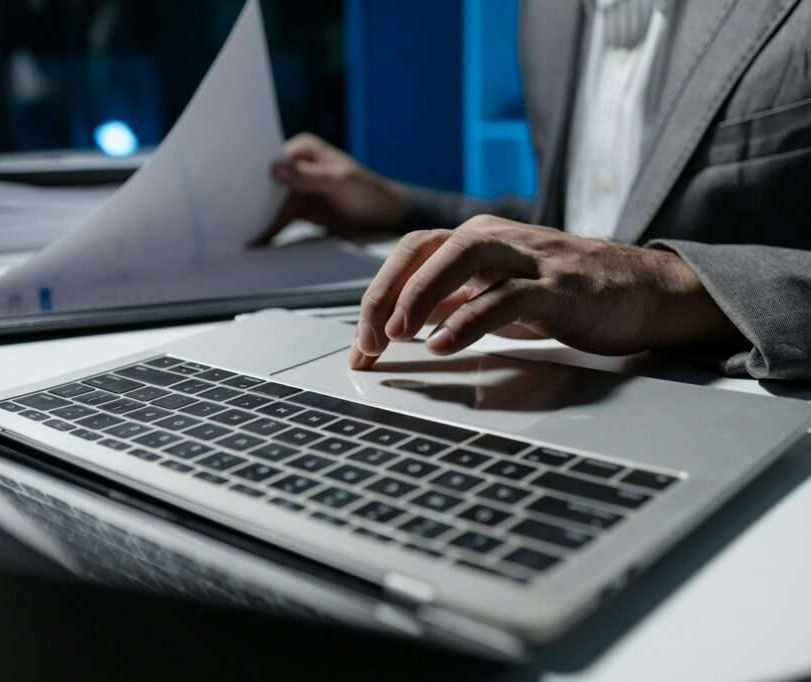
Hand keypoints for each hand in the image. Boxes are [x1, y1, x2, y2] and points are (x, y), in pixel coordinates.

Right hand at [252, 133, 407, 244]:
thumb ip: (308, 177)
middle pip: (267, 183)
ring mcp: (296, 189)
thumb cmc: (368, 192)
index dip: (254, 173)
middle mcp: (296, 166)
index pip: (273, 159)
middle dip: (251, 198)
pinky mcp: (299, 210)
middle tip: (230, 214)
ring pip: (270, 204)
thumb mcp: (339, 181)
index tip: (237, 187)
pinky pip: (279, 220)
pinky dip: (269, 230)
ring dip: (257, 218)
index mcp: (304, 149)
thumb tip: (274, 169)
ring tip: (237, 233)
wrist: (386, 217)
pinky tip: (254, 241)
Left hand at [348, 215, 739, 369]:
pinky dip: (468, 322)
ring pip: (460, 258)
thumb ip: (450, 302)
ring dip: (420, 296)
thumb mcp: (495, 293)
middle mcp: (496, 239)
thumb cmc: (566, 293)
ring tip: (398, 334)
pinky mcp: (557, 288)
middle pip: (423, 250)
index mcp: (476, 238)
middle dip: (386, 296)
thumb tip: (395, 325)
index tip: (361, 343)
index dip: (377, 295)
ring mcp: (528, 259)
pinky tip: (442, 346)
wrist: (642, 291)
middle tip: (369, 341)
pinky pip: (505, 298)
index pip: (409, 254)